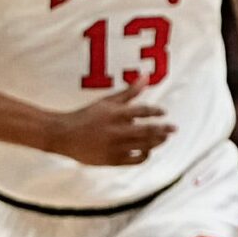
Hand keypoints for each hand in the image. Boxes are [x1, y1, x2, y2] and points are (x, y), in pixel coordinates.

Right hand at [47, 86, 172, 167]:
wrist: (63, 135)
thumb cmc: (88, 115)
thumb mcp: (107, 102)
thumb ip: (129, 92)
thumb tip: (146, 76)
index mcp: (114, 114)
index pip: (142, 111)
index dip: (156, 112)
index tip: (163, 112)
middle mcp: (116, 130)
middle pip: (147, 131)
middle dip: (163, 129)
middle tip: (174, 128)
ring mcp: (114, 147)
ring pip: (144, 146)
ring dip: (157, 142)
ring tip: (164, 138)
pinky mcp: (112, 160)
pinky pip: (136, 160)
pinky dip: (145, 155)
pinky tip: (148, 150)